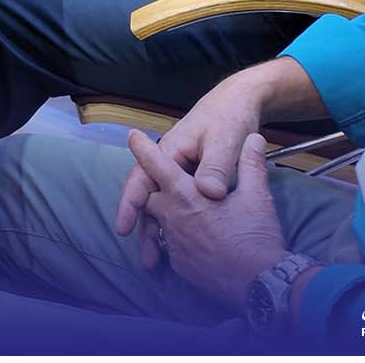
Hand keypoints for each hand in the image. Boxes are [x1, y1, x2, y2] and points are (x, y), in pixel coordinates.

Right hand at [115, 73, 267, 252]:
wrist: (241, 104)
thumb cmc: (229, 118)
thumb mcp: (225, 140)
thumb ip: (216, 166)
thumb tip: (209, 194)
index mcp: (170, 151)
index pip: (142, 179)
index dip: (131, 204)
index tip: (123, 227)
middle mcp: (170, 163)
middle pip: (148, 197)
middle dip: (144, 227)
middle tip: (146, 259)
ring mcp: (181, 172)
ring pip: (164, 203)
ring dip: (160, 229)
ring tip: (161, 260)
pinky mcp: (194, 180)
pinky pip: (180, 204)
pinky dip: (177, 223)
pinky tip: (181, 244)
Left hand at [131, 131, 291, 308]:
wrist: (260, 285)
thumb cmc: (256, 236)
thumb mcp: (256, 196)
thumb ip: (251, 164)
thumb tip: (254, 139)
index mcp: (185, 195)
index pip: (155, 165)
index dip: (143, 149)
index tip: (133, 136)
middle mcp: (171, 218)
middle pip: (150, 195)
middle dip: (152, 186)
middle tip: (163, 180)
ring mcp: (173, 244)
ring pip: (159, 222)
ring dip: (165, 214)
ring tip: (179, 212)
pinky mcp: (180, 265)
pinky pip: (170, 245)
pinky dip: (177, 236)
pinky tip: (191, 237)